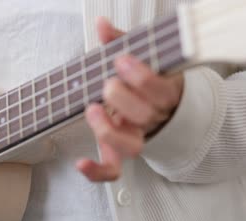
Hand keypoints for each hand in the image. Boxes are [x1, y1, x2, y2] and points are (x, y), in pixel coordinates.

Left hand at [77, 17, 183, 181]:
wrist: (157, 105)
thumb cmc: (145, 79)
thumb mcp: (138, 57)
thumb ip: (121, 42)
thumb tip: (102, 25)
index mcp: (165, 93)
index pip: (162, 91)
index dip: (142, 78)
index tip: (122, 60)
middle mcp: (153, 119)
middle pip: (145, 117)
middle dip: (122, 98)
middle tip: (107, 83)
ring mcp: (136, 137)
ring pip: (132, 148)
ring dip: (109, 131)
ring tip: (93, 110)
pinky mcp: (119, 152)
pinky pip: (112, 170)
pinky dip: (96, 172)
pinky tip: (80, 163)